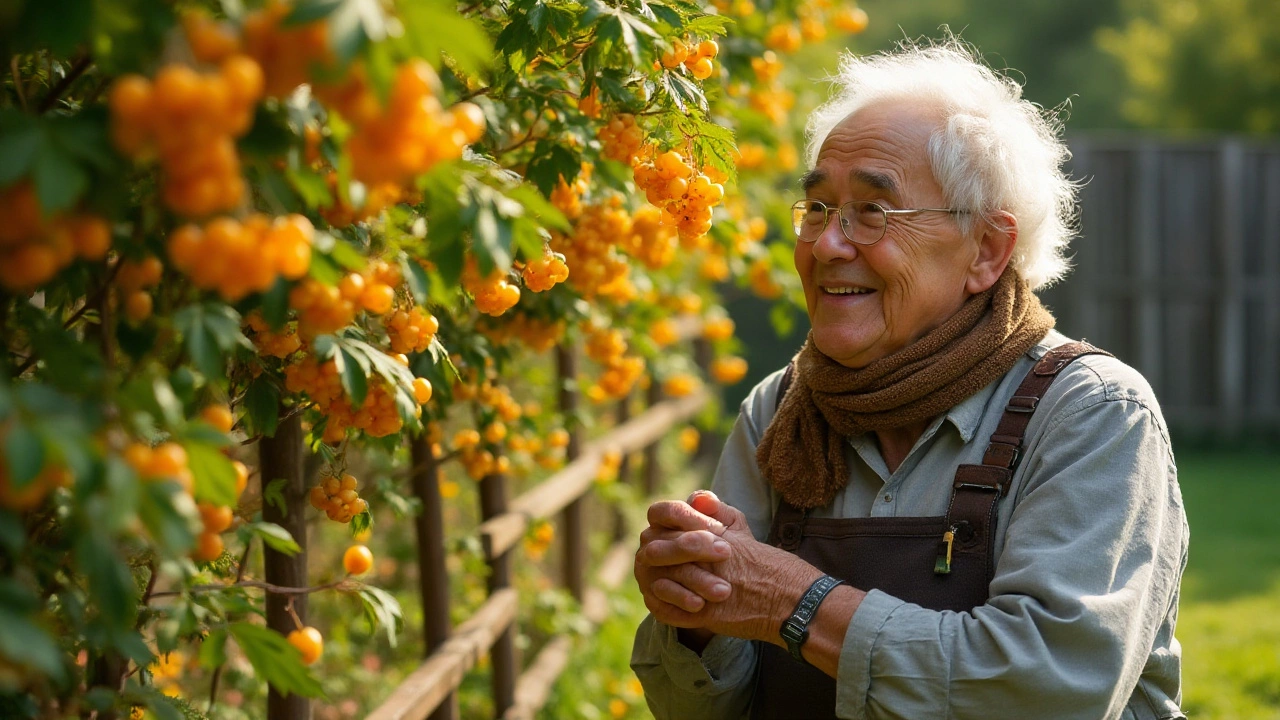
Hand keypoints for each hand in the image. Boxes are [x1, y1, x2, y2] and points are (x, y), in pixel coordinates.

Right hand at [634, 498, 734, 615]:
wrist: (730, 586)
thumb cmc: (725, 547)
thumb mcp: (729, 526)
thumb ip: (717, 510)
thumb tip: (703, 500)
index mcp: (663, 524)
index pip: (662, 512)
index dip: (686, 517)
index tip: (716, 528)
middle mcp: (649, 548)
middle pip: (661, 544)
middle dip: (695, 548)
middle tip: (727, 553)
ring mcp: (647, 575)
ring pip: (663, 576)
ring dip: (694, 581)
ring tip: (723, 589)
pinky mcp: (652, 601)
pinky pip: (661, 603)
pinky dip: (681, 603)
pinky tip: (701, 605)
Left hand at [668, 491, 823, 644]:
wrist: (791, 600)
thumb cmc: (770, 564)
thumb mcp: (742, 530)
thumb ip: (716, 511)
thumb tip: (696, 498)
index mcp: (710, 530)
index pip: (664, 513)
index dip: (661, 520)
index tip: (667, 529)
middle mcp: (702, 555)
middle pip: (653, 547)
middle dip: (655, 552)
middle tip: (655, 558)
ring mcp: (701, 585)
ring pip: (656, 579)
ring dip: (657, 579)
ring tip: (663, 580)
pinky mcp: (703, 614)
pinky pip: (664, 610)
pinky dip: (662, 605)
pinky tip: (668, 602)